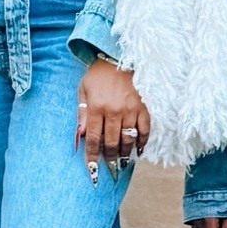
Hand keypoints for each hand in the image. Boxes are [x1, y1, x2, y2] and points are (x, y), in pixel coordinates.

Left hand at [76, 58, 149, 178]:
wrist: (119, 56)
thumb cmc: (98, 74)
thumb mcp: (83, 90)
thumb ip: (82, 113)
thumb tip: (81, 135)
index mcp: (96, 107)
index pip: (93, 139)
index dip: (92, 157)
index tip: (93, 171)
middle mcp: (114, 111)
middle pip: (111, 143)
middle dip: (109, 158)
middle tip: (109, 167)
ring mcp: (130, 109)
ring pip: (128, 139)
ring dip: (125, 153)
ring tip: (122, 161)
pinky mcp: (144, 106)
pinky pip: (145, 129)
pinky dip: (142, 142)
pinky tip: (139, 150)